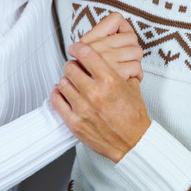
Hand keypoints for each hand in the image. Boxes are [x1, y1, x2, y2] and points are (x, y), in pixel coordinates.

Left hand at [51, 42, 150, 162]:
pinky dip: (58, 94)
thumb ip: (117, 70)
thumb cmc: (133, 116)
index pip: (86, 54)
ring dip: (67, 80)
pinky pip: (57, 101)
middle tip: (76, 67)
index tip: (75, 47)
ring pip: (62, 82)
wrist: (133, 142)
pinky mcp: (74, 123)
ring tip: (73, 82)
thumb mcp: (132, 86)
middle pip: (70, 67)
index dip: (77, 47)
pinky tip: (63, 93)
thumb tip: (103, 58)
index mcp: (110, 80)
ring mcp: (83, 108)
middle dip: (73, 65)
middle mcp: (94, 93)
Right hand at [74, 12, 143, 80]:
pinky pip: (137, 68)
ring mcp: (107, 62)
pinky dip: (136, 75)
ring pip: (137, 52)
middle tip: (123, 57)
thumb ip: (100, 40)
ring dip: (134, 62)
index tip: (120, 36)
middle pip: (131, 37)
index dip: (123, 27)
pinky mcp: (117, 76)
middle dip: (130, 48)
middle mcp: (97, 50)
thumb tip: (121, 23)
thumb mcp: (86, 59)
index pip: (116, 19)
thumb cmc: (90, 84)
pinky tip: (128, 78)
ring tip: (125, 69)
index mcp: (89, 42)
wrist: (91, 110)